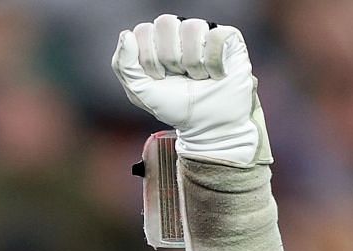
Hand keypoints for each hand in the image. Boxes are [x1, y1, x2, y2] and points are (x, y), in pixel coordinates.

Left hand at [112, 15, 270, 166]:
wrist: (207, 126)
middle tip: (178, 77)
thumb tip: (126, 35)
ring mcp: (204, 32)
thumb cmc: (175, 107)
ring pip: (191, 27)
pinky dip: (213, 63)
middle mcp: (180, 32)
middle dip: (169, 58)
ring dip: (192, 62)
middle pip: (165, 23)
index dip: (148, 58)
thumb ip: (124, 65)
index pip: (143, 31)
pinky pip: (216, 36)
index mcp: (157, 40)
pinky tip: (215, 75)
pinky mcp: (228, 38)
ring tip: (198, 77)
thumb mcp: (141, 92)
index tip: (158, 78)